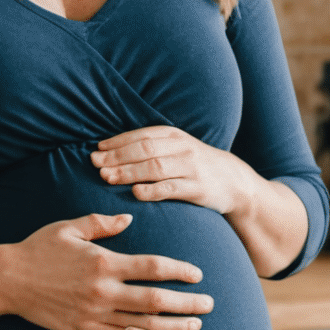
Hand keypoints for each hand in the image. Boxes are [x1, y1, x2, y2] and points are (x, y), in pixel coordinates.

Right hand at [0, 213, 211, 329]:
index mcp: (104, 261)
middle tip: (210, 304)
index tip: (198, 275)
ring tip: (196, 325)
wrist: (8, 280)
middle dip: (187, 302)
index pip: (153, 267)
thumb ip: (102, 222)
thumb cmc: (39, 249)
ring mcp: (95, 313)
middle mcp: (103, 290)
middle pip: (156, 299)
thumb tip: (129, 218)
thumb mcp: (70, 227)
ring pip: (143, 322)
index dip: (180, 272)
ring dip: (174, 324)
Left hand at [91, 126, 264, 214]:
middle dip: (117, 156)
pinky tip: (135, 193)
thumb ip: (151, 146)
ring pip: (155, 167)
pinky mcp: (197, 189)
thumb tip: (111, 150)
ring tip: (107, 177)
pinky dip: (152, 190)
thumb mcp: (177, 147)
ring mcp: (190, 168)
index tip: (97, 150)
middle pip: (144, 150)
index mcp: (174, 135)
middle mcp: (182, 148)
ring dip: (128, 172)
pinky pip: (171, 189)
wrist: (234, 181)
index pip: (141, 135)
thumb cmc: (196, 164)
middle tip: (96, 164)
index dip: (117, 142)